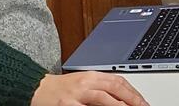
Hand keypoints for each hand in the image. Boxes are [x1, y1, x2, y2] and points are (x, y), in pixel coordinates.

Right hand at [31, 72, 149, 105]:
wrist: (36, 88)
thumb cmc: (61, 89)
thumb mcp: (83, 83)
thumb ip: (101, 89)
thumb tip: (122, 98)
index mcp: (92, 76)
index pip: (118, 81)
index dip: (133, 92)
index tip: (142, 101)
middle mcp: (86, 82)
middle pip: (114, 88)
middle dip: (132, 99)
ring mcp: (76, 94)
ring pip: (103, 98)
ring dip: (119, 105)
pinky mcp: (66, 104)